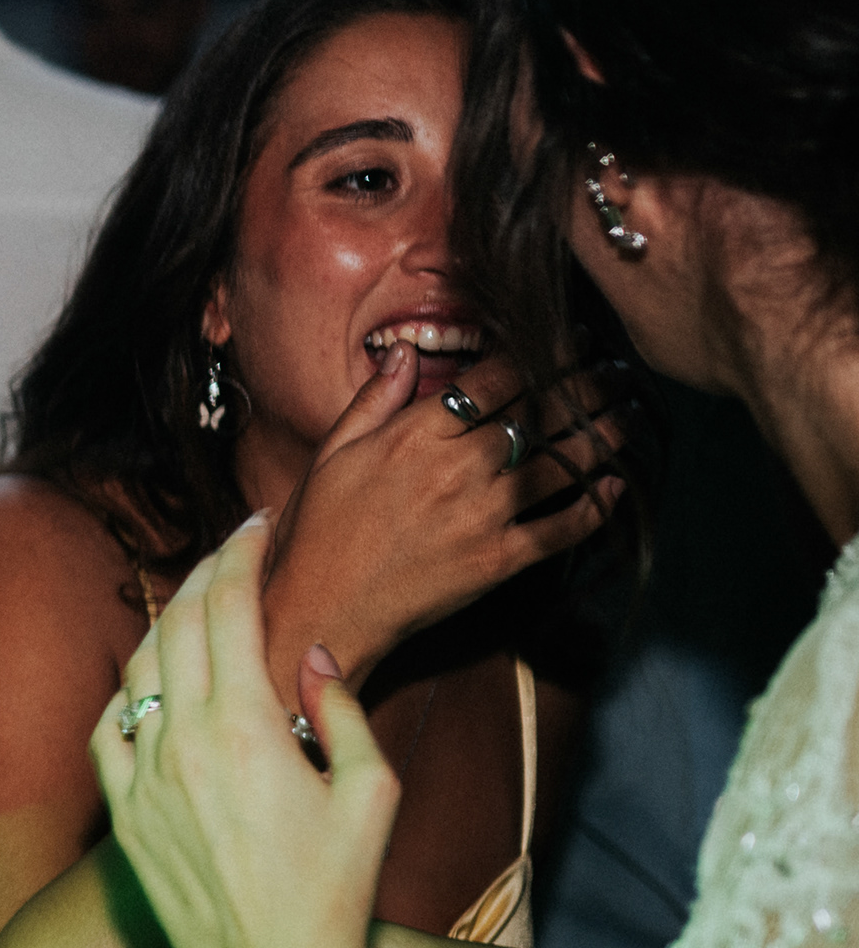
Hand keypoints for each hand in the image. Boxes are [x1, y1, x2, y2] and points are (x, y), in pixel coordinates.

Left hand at [93, 520, 399, 947]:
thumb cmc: (337, 893)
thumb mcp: (372, 793)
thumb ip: (340, 709)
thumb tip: (310, 652)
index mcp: (245, 727)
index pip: (229, 607)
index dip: (240, 554)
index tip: (256, 526)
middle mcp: (180, 741)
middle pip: (178, 624)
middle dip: (204, 573)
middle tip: (230, 550)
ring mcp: (142, 777)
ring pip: (137, 669)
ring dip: (164, 624)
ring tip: (195, 604)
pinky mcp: (121, 814)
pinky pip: (106, 731)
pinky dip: (125, 691)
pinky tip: (147, 682)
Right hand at [260, 342, 626, 681]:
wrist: (322, 608)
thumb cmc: (318, 530)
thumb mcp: (332, 452)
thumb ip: (375, 399)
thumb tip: (406, 351)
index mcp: (415, 434)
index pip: (495, 378)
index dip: (541, 353)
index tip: (569, 339)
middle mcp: (457, 468)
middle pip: (539, 414)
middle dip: (586, 385)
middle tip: (617, 368)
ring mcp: (483, 515)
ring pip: (561, 463)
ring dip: (603, 435)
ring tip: (629, 415)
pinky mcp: (499, 560)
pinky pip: (561, 528)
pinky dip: (594, 507)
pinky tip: (614, 486)